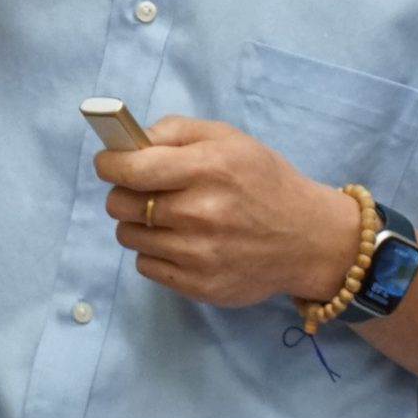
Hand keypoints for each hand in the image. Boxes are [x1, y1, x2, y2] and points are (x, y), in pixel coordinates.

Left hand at [95, 116, 361, 307]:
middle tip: (143, 190)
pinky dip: (155, 252)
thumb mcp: (227, 138)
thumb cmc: (263, 180)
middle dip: (123, 193)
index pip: (132, 169)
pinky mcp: (200, 286)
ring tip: (167, 217)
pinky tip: (180, 242)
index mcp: (209, 169)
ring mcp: (200, 255)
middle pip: (121, 205)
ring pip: (128, 237)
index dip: (109, 164)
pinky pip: (146, 266)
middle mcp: (202, 213)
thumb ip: (175, 131)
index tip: (109, 163)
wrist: (309, 239)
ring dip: (138, 224)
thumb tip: (129, 142)